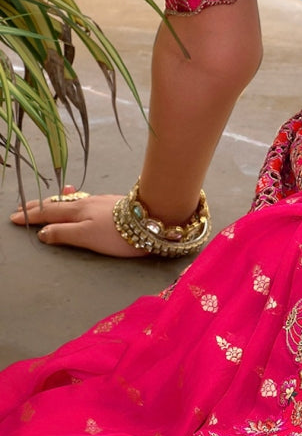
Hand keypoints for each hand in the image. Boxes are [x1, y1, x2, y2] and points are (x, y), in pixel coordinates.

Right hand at [9, 187, 149, 256]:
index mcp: (77, 212)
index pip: (48, 213)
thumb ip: (63, 233)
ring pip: (73, 200)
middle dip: (39, 207)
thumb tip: (42, 232)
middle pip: (58, 204)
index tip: (13, 218)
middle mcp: (87, 203)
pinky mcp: (115, 204)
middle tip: (23, 208)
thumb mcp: (87, 236)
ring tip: (46, 202)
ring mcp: (102, 201)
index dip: (31, 216)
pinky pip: (86, 200)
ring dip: (56, 202)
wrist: (154, 218)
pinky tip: (80, 198)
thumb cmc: (120, 233)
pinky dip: (74, 199)